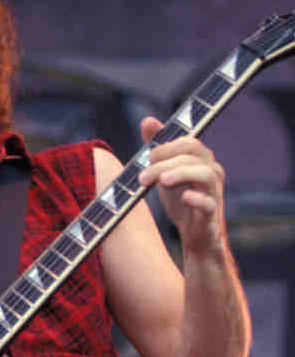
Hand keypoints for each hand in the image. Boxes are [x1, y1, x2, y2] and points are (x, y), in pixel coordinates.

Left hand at [138, 117, 226, 254]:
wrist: (195, 235)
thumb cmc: (181, 198)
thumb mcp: (165, 171)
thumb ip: (158, 147)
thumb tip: (148, 121)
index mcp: (201, 160)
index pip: (189, 142)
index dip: (167, 146)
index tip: (147, 157)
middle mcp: (211, 172)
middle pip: (194, 154)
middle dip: (165, 161)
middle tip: (143, 176)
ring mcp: (214, 192)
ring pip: (205, 174)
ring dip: (180, 173)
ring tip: (161, 181)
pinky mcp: (212, 214)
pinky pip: (209, 203)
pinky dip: (197, 198)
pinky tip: (184, 197)